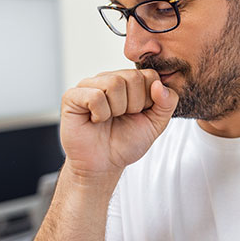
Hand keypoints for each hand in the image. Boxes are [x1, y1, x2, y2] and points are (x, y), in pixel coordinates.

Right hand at [59, 69, 178, 178]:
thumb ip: (167, 103)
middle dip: (134, 105)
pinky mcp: (72, 96)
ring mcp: (89, 85)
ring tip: (109, 119)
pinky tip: (95, 120)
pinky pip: (95, 96)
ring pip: (115, 83)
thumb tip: (159, 85)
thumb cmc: (127, 142)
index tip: (139, 114)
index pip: (150, 75)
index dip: (149, 100)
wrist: (104, 165)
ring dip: (117, 109)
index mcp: (129, 81)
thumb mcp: (156, 123)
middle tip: (122, 118)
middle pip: (133, 77)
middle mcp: (109, 78)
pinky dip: (100, 113)